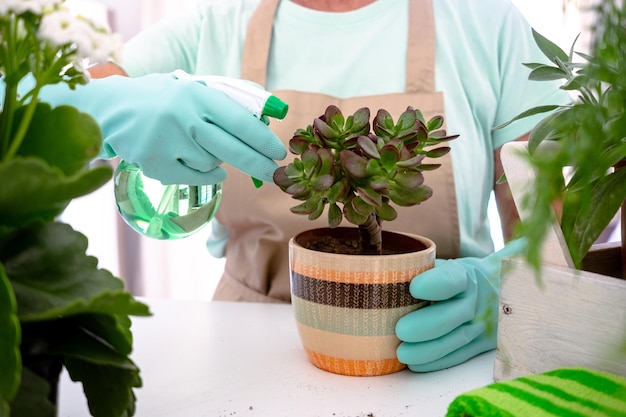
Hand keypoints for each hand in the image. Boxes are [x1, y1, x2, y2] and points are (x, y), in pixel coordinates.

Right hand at [39, 73, 286, 184]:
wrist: (111, 109)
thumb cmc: (161, 98)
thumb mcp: (191, 90)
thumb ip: (225, 102)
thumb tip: (265, 116)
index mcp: (197, 95)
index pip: (239, 120)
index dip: (262, 139)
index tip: (278, 152)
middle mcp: (184, 117)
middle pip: (232, 149)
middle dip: (258, 164)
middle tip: (274, 174)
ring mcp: (168, 142)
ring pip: (212, 164)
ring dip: (215, 160)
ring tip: (197, 144)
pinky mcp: (156, 164)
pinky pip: (195, 178)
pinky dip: (204, 175)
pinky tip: (197, 163)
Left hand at [395, 239, 525, 371]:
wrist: (497, 289)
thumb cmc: (454, 277)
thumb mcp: (442, 265)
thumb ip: (419, 271)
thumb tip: (382, 278)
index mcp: (464, 275)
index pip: (452, 279)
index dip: (434, 285)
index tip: (414, 288)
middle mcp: (474, 300)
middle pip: (453, 315)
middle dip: (425, 326)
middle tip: (401, 330)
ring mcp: (480, 324)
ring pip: (455, 339)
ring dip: (427, 350)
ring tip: (402, 353)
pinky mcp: (479, 344)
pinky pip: (458, 355)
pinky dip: (436, 362)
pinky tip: (415, 364)